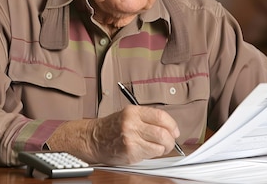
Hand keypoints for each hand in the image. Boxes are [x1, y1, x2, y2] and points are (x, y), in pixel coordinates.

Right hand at [47, 105, 179, 164]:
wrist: (92, 139)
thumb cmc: (111, 128)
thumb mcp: (128, 115)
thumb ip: (147, 119)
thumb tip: (169, 128)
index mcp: (133, 112)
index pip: (161, 116)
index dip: (172, 125)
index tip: (175, 131)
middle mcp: (131, 124)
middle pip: (163, 133)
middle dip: (171, 140)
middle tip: (170, 142)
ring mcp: (130, 139)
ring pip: (159, 146)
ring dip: (163, 149)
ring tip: (158, 148)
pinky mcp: (129, 152)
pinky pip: (150, 155)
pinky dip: (152, 154)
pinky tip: (146, 151)